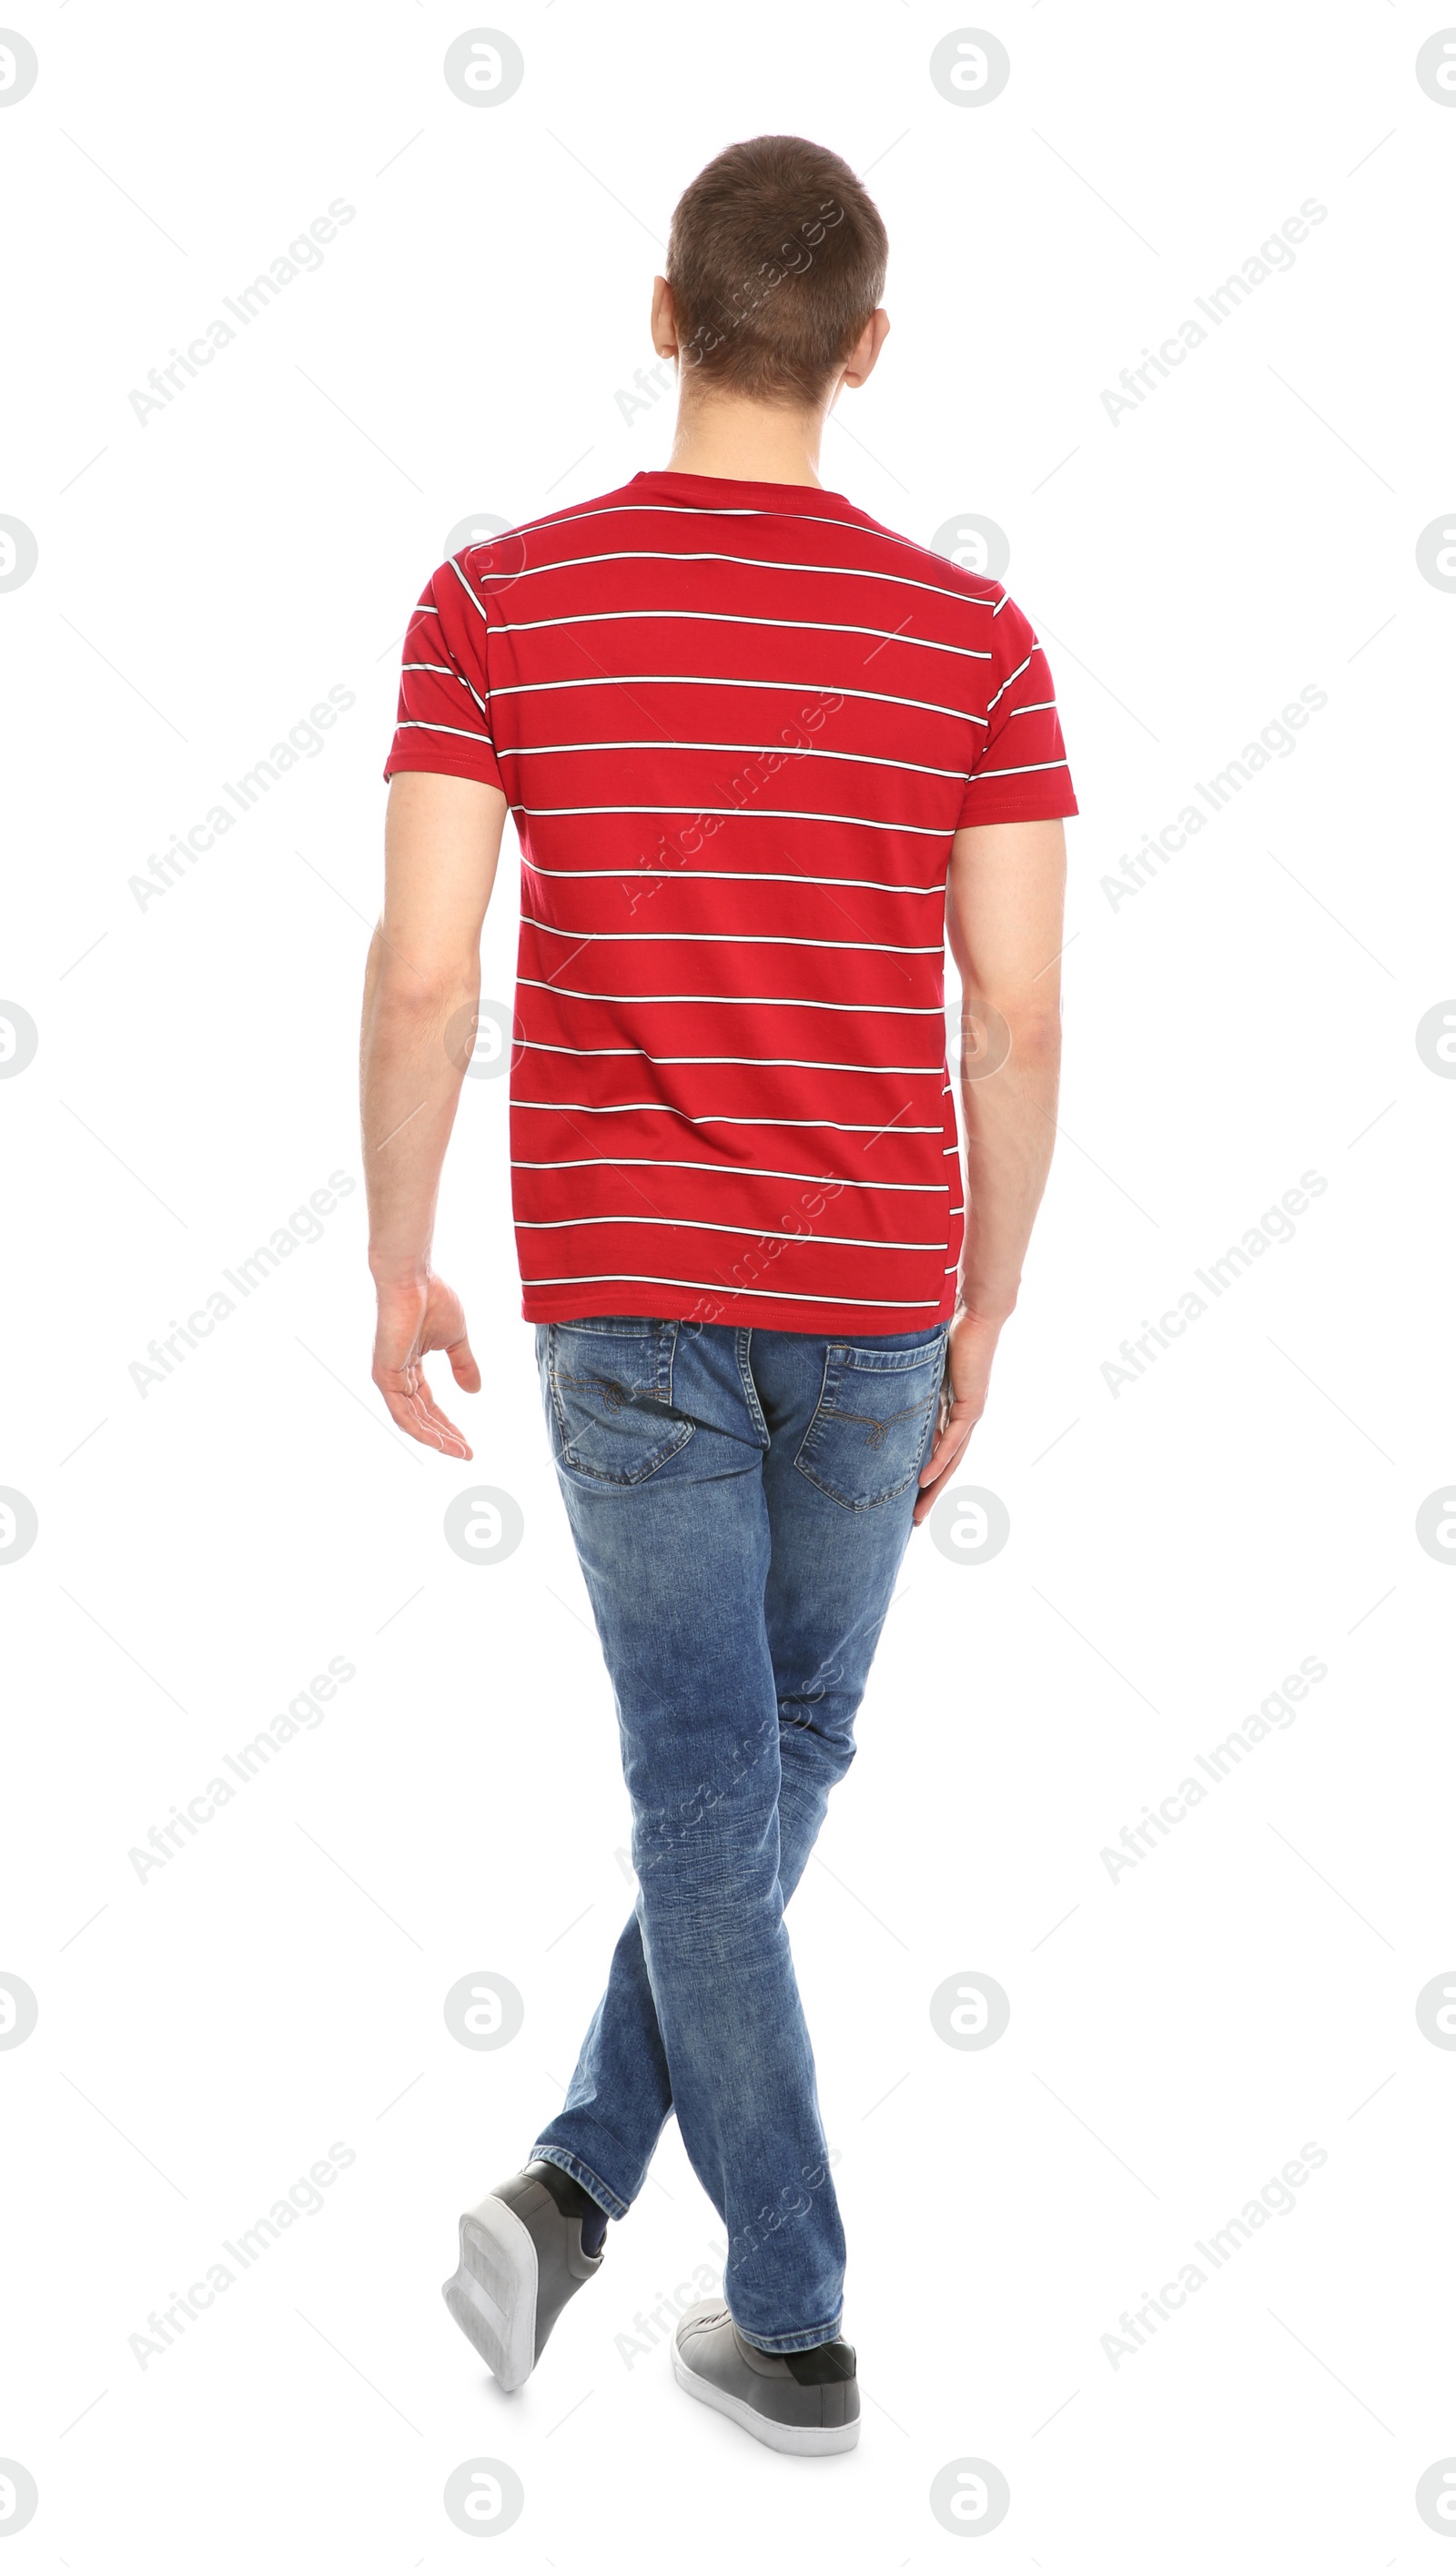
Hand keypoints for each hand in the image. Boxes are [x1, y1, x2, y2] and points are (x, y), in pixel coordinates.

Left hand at [371, 1272, 479, 1456]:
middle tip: (466, 1453)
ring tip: (459, 1452)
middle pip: (420, 1415)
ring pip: (411, 1419)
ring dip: (436, 1438)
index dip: (447, 1423)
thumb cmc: (433, 1299)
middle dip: (444, 1436)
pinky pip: (402, 1412)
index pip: (427, 1403)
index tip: (467, 1441)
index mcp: (409, 1364)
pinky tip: (440, 1441)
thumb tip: (474, 1392)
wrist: (414, 1279)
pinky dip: (421, 1430)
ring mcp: (388, 1376)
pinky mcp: (384, 1375)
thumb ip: (463, 1365)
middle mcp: (396, 1374)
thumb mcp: (456, 1339)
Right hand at [913, 1305, 1001, 1525]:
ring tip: (918, 1510)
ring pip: (950, 1460)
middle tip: (913, 1521)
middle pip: (945, 1465)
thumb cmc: (948, 1334)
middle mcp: (962, 1418)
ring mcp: (968, 1415)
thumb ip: (905, 1384)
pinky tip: (925, 1479)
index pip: (935, 1451)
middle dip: (929, 1494)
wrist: (977, 1316)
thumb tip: (874, 1388)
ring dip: (933, 1487)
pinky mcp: (971, 1406)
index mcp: (949, 1411)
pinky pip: (952, 1440)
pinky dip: (939, 1461)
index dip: (922, 1476)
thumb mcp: (918, 1368)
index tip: (906, 1498)